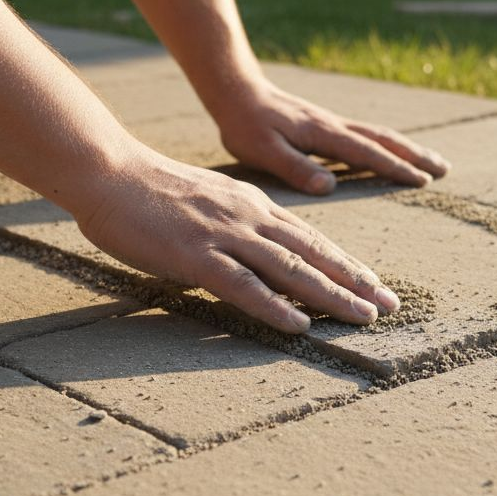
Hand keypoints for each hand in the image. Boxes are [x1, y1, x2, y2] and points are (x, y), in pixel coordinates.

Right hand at [72, 146, 400, 333]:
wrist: (106, 170)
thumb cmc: (144, 191)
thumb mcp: (202, 205)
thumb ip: (228, 230)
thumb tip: (241, 262)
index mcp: (250, 204)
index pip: (309, 236)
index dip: (344, 262)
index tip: (373, 282)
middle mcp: (247, 216)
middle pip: (313, 251)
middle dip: (355, 280)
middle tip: (390, 305)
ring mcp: (224, 234)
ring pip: (290, 268)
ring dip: (331, 295)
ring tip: (364, 316)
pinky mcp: (195, 255)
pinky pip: (243, 285)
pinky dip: (275, 306)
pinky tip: (301, 325)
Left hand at [210, 78, 450, 194]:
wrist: (236, 91)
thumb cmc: (246, 125)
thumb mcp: (263, 150)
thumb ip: (295, 167)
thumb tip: (329, 186)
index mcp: (323, 134)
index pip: (367, 152)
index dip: (396, 167)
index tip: (423, 180)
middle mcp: (334, 126)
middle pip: (384, 139)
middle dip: (415, 155)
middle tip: (445, 169)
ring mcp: (331, 124)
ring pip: (378, 135)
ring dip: (407, 148)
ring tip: (431, 162)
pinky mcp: (324, 125)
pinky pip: (365, 135)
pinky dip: (386, 145)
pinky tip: (390, 155)